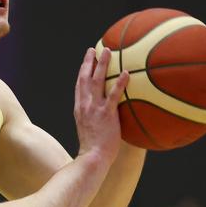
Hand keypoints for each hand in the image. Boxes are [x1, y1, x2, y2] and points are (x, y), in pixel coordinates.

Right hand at [74, 47, 128, 162]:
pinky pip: (114, 95)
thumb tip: (106, 116)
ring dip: (102, 64)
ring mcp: (94, 108)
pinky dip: (119, 82)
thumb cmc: (94, 149)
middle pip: (85, 77)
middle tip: (93, 49)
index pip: (79, 85)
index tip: (85, 61)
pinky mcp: (106, 114)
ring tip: (108, 51)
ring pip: (97, 80)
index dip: (82, 71)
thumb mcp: (89, 130)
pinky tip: (126, 73)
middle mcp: (85, 105)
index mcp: (80, 108)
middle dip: (88, 62)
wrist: (92, 157)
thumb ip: (95, 119)